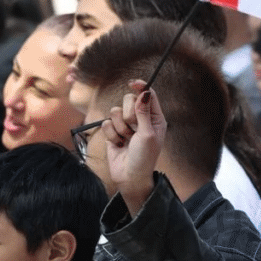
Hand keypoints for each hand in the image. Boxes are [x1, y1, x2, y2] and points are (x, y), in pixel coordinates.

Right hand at [103, 82, 165, 214]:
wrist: (129, 177)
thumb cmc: (144, 158)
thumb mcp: (148, 134)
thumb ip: (144, 112)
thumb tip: (144, 92)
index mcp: (154, 118)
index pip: (148, 95)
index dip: (141, 87)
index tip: (132, 84)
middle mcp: (140, 119)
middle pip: (129, 100)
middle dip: (128, 115)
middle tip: (133, 129)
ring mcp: (126, 126)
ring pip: (115, 111)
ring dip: (119, 127)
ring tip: (126, 140)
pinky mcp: (113, 132)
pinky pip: (106, 123)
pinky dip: (111, 134)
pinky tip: (118, 144)